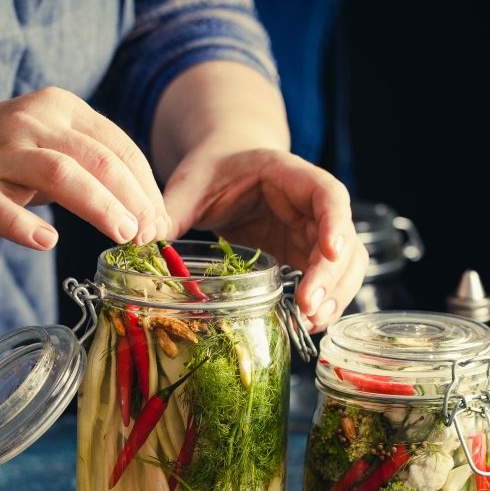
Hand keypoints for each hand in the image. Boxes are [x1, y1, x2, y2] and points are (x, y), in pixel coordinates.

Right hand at [0, 86, 168, 248]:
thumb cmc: (2, 158)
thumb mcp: (52, 145)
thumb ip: (95, 169)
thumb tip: (148, 214)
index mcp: (61, 109)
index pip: (118, 146)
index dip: (146, 188)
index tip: (161, 222)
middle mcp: (33, 123)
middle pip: (97, 159)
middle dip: (132, 199)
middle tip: (149, 235)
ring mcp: (0, 154)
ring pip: (60, 174)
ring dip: (98, 206)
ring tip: (122, 235)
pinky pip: (1, 208)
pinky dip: (25, 226)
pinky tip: (48, 242)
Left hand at [162, 147, 367, 330]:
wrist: (225, 167)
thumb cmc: (212, 170)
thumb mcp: (190, 183)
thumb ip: (172, 208)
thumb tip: (142, 238)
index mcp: (289, 174)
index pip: (328, 195)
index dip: (335, 223)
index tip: (330, 251)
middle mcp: (311, 204)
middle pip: (345, 239)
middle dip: (333, 276)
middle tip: (309, 308)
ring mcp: (313, 232)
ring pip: (347, 264)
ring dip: (336, 294)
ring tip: (311, 323)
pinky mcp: (305, 254)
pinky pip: (329, 279)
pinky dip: (325, 301)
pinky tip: (308, 323)